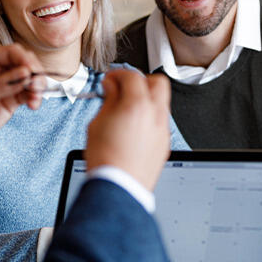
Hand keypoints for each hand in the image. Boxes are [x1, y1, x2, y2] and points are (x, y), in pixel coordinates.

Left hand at [0, 44, 44, 150]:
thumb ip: (2, 84)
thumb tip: (26, 73)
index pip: (12, 52)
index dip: (25, 59)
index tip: (31, 71)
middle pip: (25, 63)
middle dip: (34, 72)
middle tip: (36, 86)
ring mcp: (6, 84)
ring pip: (30, 79)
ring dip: (37, 86)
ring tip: (35, 98)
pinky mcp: (11, 99)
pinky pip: (29, 94)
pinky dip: (35, 97)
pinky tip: (33, 104)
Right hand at [85, 70, 170, 190]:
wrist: (119, 187)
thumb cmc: (106, 159)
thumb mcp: (97, 123)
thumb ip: (109, 100)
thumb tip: (112, 87)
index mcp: (137, 106)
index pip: (132, 76)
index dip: (117, 74)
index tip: (109, 80)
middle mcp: (155, 115)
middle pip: (157, 82)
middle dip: (140, 81)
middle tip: (123, 88)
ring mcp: (163, 130)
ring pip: (162, 101)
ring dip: (146, 98)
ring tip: (127, 109)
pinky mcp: (164, 143)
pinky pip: (161, 120)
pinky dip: (149, 116)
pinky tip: (133, 126)